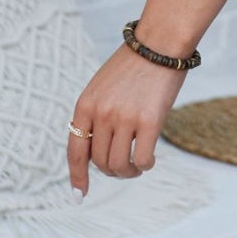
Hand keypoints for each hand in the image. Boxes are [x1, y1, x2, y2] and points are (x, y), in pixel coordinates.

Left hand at [67, 42, 191, 198]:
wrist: (161, 42)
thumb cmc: (135, 63)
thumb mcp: (103, 86)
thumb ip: (96, 114)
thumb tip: (97, 150)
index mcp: (85, 104)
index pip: (75, 151)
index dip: (77, 177)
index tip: (79, 195)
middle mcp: (102, 114)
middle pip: (99, 161)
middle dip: (111, 171)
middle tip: (124, 168)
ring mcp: (125, 118)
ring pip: (119, 164)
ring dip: (128, 172)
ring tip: (136, 167)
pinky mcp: (150, 121)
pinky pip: (142, 159)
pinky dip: (145, 166)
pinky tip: (149, 161)